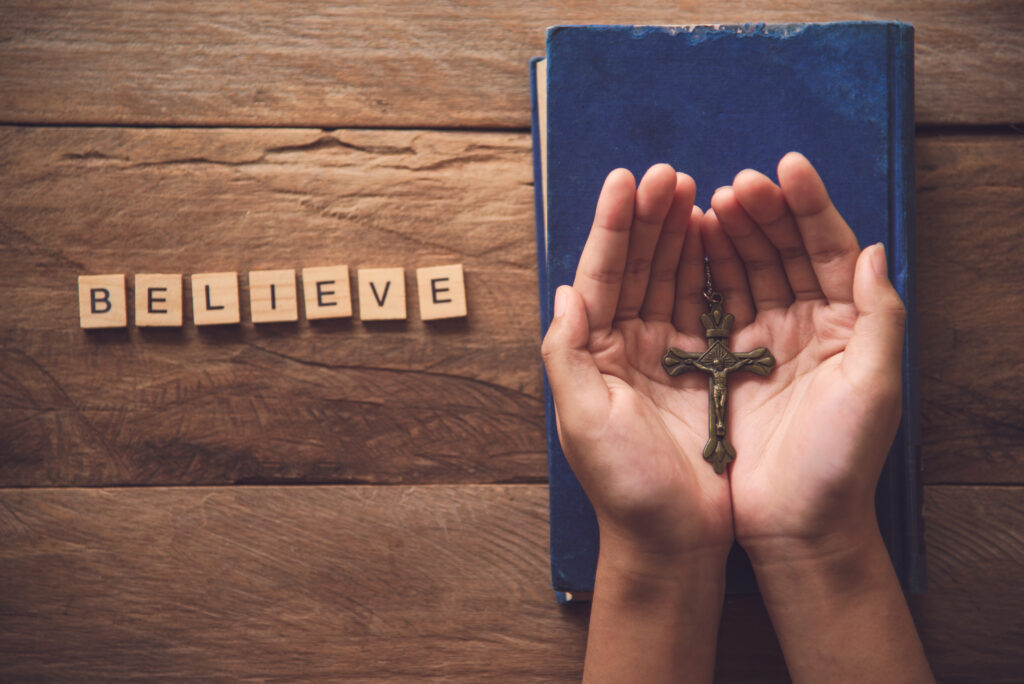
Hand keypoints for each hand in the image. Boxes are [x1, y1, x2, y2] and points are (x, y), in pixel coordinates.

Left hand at [541, 163, 731, 559]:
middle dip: (650, 218)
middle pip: (636, 267)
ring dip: (680, 234)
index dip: (613, 227)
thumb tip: (563, 292)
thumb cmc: (625, 489)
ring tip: (695, 191)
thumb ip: (566, 355)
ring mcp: (667, 356)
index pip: (600, 275)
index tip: (626, 179)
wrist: (675, 541)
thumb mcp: (584, 422)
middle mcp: (626, 347)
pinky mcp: (706, 371)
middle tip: (670, 174)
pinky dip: (711, 270)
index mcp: (594, 354)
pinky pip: (706, 307)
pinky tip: (720, 238)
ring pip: (670, 279)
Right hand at [703, 152, 905, 560]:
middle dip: (762, 212)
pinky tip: (691, 244)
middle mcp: (809, 326)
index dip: (810, 207)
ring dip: (731, 234)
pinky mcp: (729, 362)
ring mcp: (766, 342)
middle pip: (785, 251)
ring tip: (708, 202)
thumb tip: (875, 250)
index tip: (787, 167)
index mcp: (847, 326)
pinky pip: (717, 303)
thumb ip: (880, 317)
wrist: (794, 524)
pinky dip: (705, 271)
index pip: (830, 250)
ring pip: (748, 270)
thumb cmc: (841, 462)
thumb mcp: (873, 388)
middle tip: (735, 185)